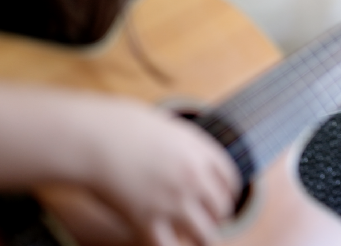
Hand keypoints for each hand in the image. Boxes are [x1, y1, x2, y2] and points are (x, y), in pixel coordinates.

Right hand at [81, 98, 240, 245]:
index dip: (229, 193)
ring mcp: (173, 201)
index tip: (223, 200)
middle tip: (208, 221)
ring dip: (201, 239)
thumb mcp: (163, 125)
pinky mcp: (147, 221)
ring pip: (205, 234)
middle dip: (216, 217)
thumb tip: (179, 147)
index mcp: (199, 152)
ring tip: (195, 240)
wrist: (91, 138)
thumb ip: (179, 142)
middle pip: (221, 208)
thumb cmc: (119, 126)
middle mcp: (193, 178)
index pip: (230, 180)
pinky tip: (165, 244)